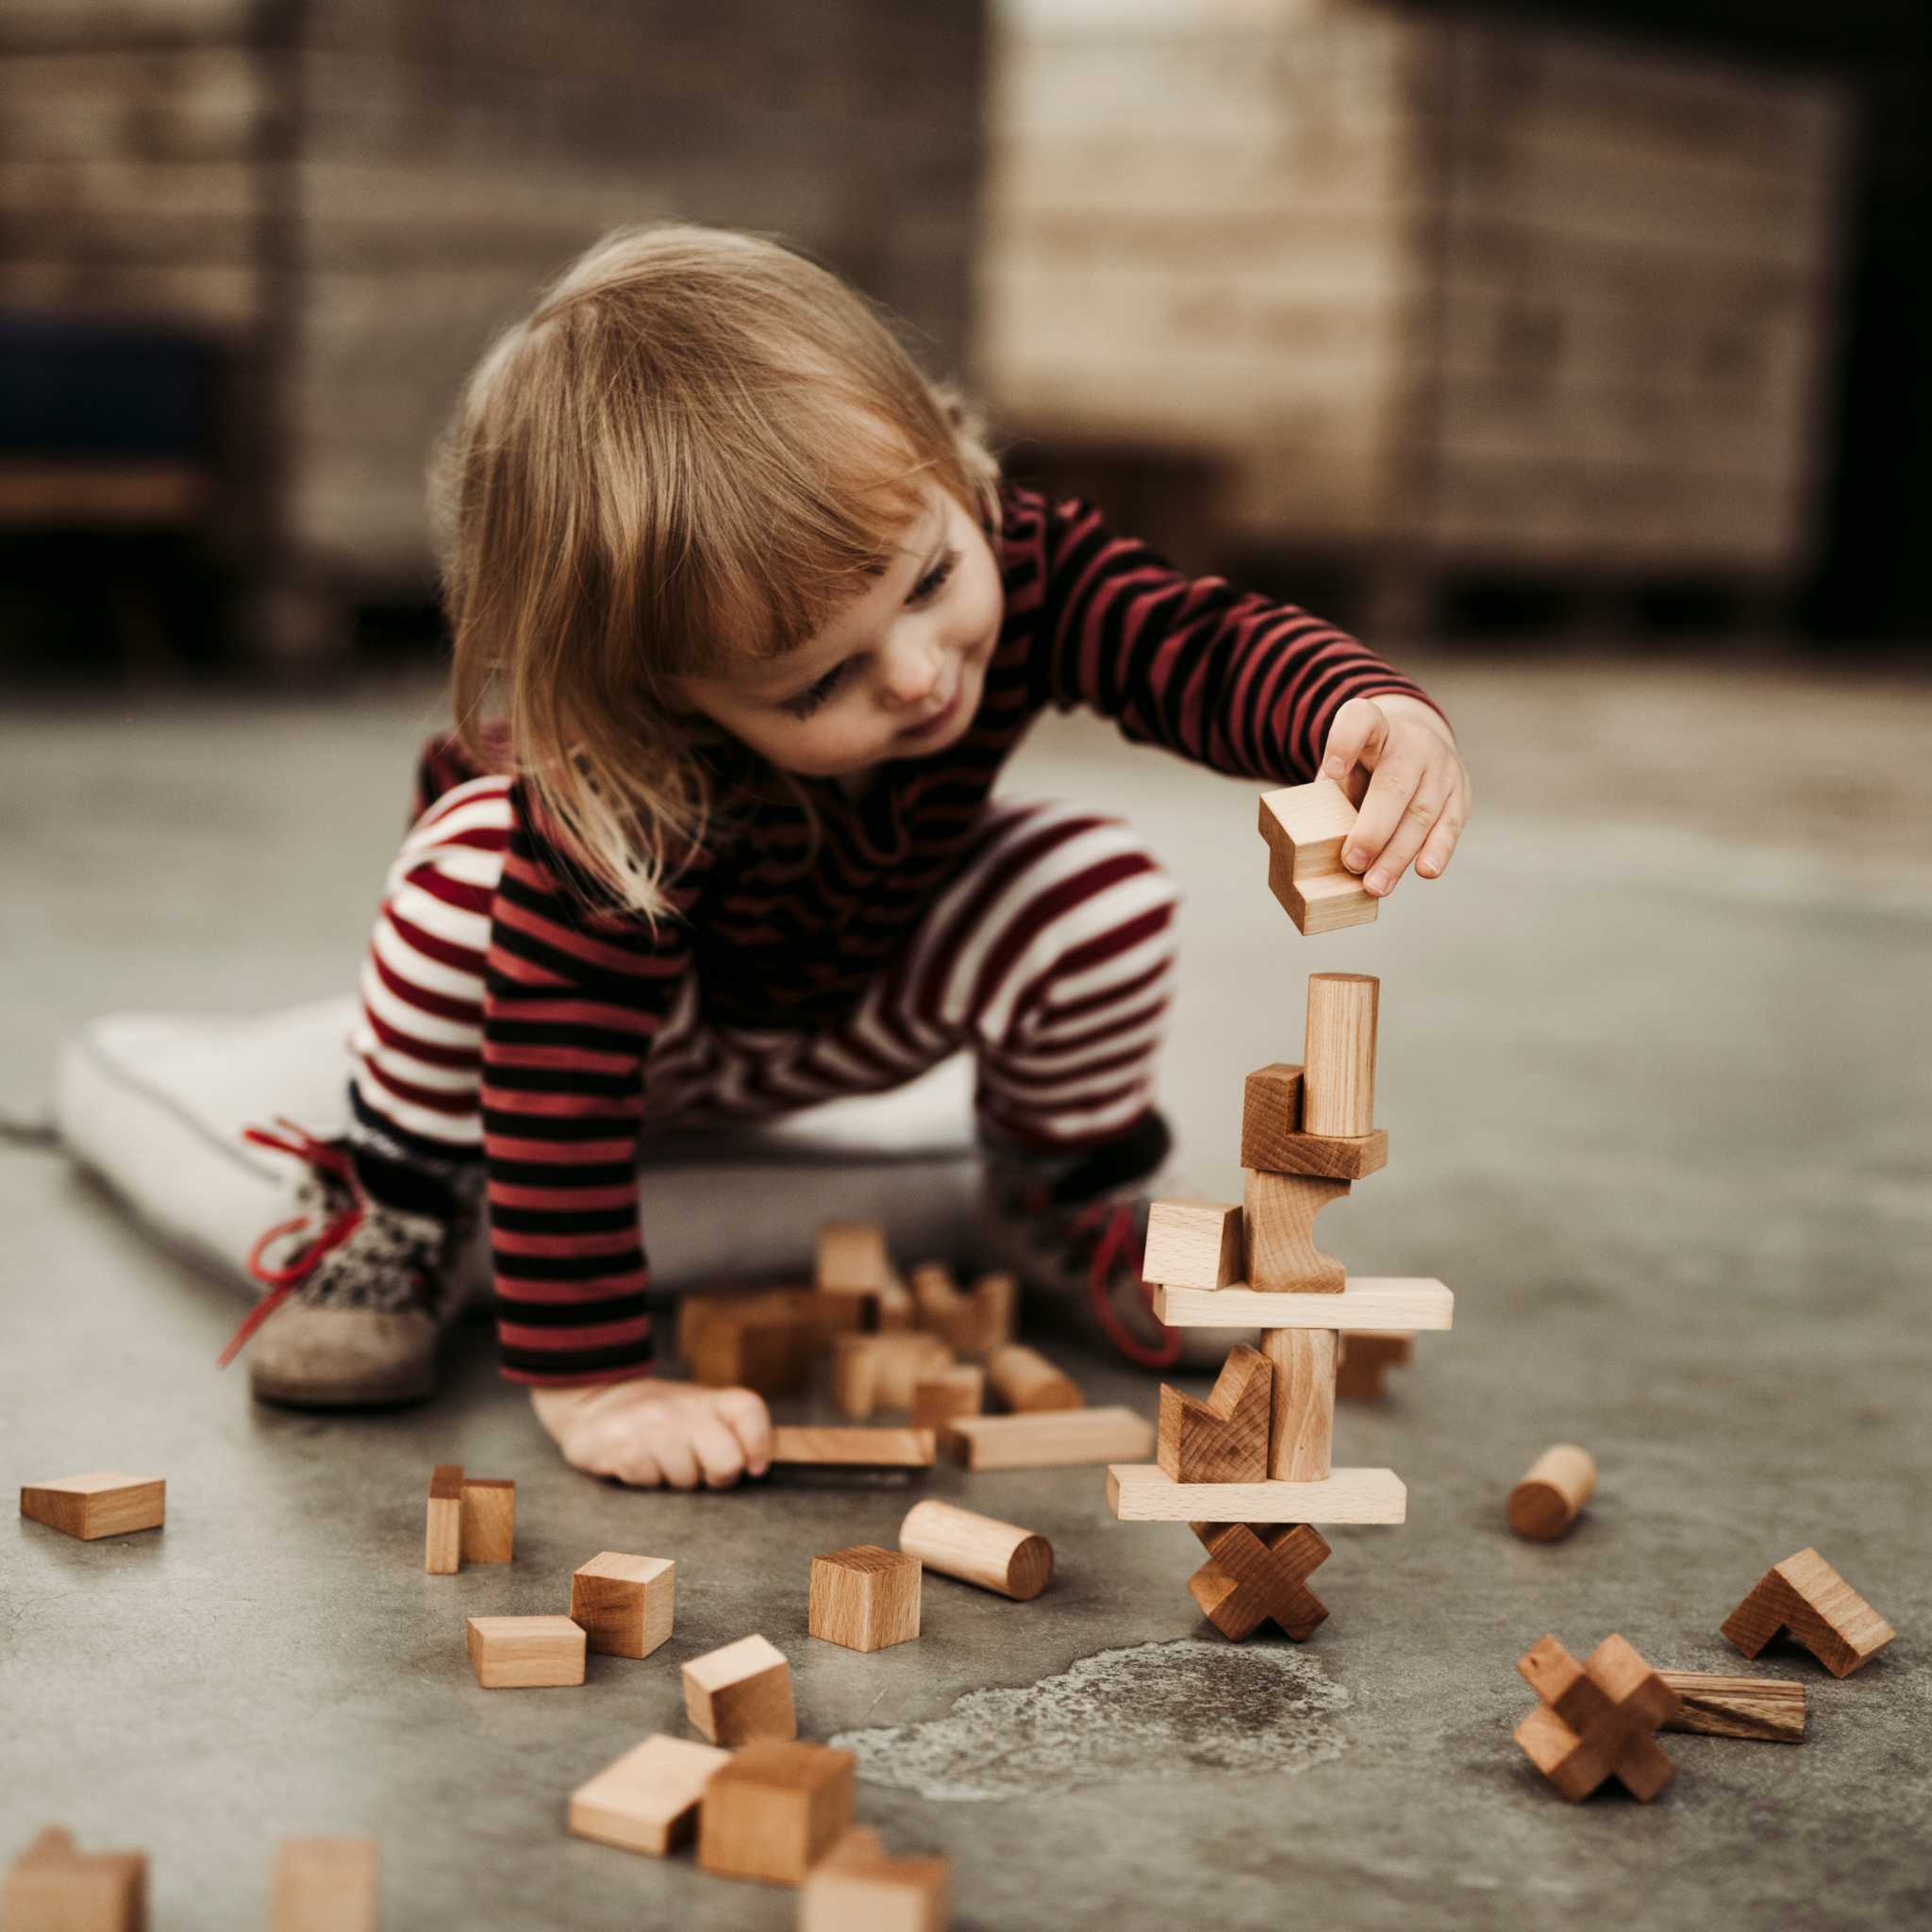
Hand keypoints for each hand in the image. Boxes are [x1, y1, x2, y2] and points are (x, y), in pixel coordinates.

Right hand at [530, 1377, 771, 1488]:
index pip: (749, 1410)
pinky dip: (644, 1480)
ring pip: (686, 1478)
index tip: (754, 1467)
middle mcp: (683, 1408)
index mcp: (709, 1399)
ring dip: (675, 1480)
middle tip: (700, 1470)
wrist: (597, 1405)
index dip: (760, 1443)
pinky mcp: (622, 1444)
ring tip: (661, 1460)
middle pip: (727, 1460)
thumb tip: (759, 1467)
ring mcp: (652, 1424)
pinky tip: (638, 1462)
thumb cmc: (661, 1420)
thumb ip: (729, 1433)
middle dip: (717, 1476)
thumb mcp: (698, 1414)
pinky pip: (649, 1482)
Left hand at [1319, 694, 1470, 897]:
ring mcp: (1441, 766)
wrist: (1418, 748)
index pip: (1360, 721)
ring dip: (1398, 855)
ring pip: (1422, 812)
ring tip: (1376, 885)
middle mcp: (1412, 742)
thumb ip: (1332, 795)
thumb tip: (1310, 846)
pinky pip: (1449, 825)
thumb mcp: (1346, 767)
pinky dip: (1437, 850)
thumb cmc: (1368, 767)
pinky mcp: (1460, 793)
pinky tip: (1425, 870)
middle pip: (1394, 784)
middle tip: (1352, 863)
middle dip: (1372, 830)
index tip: (1333, 771)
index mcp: (1375, 727)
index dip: (1345, 743)